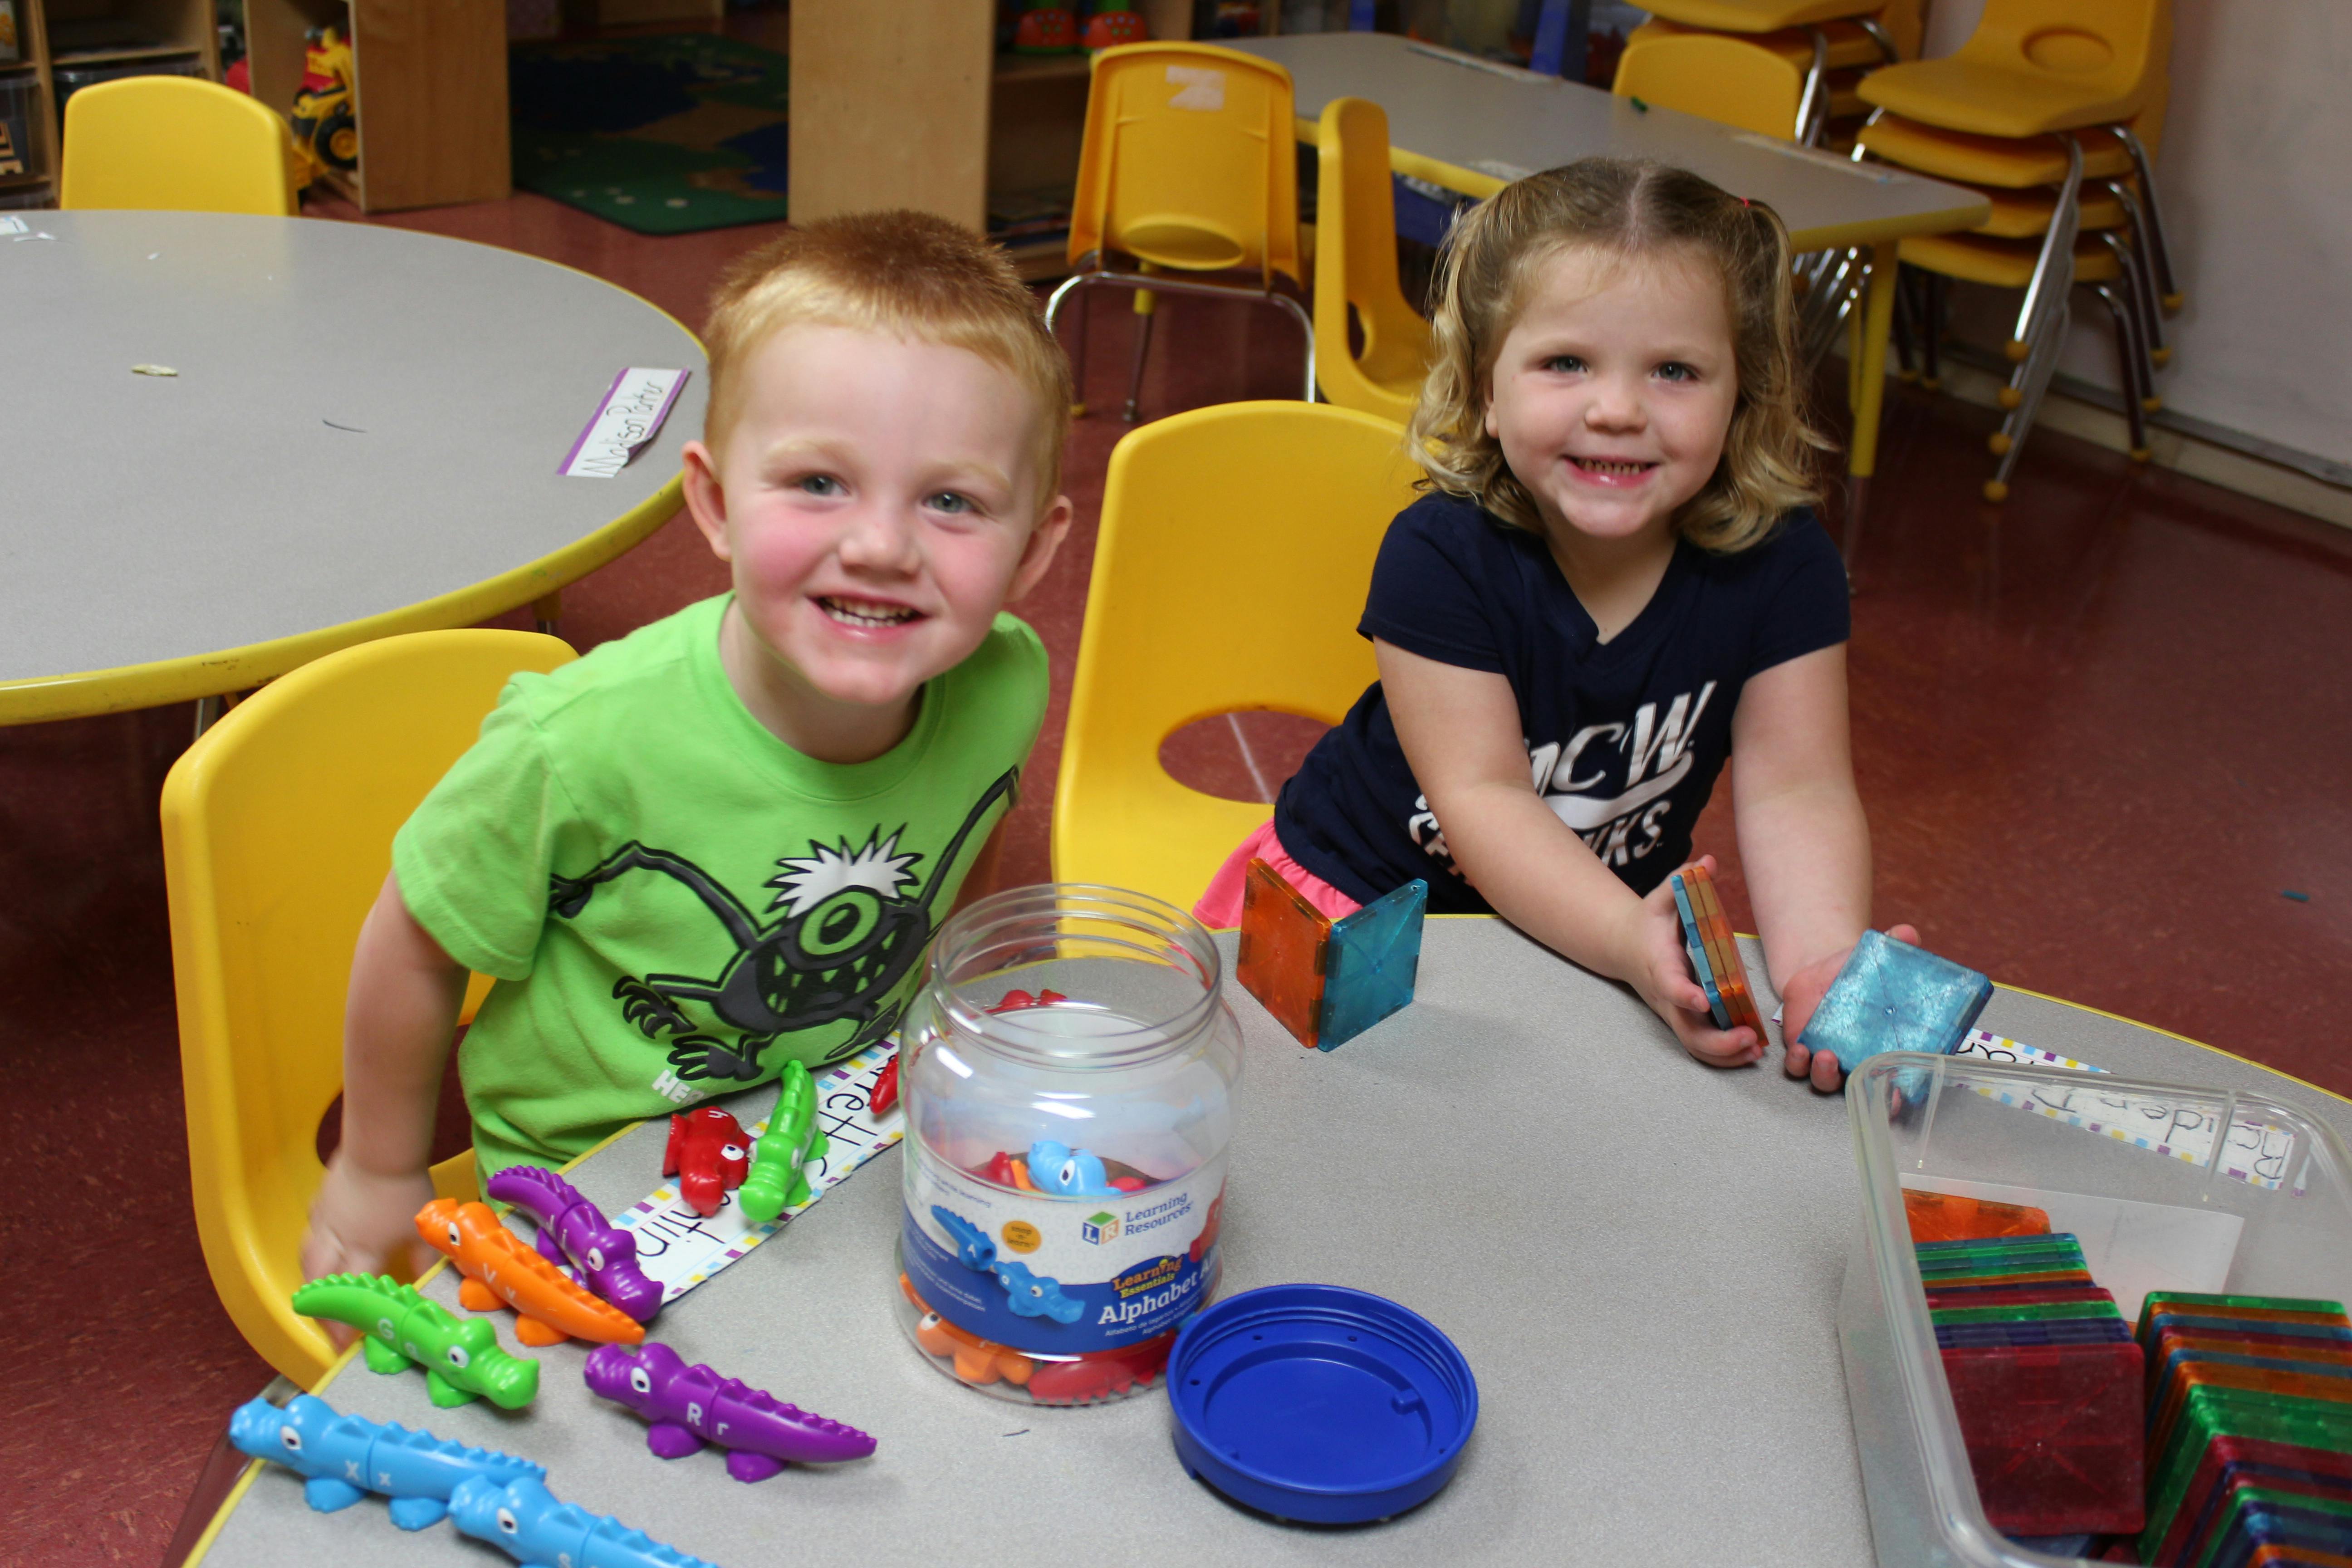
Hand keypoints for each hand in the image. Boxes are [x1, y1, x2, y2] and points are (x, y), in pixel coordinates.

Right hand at [300, 1153, 435, 1344]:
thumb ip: (422, 1259)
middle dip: (321, 1309)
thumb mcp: (419, 1227)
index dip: (346, 1323)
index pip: (351, 1296)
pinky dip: (313, 1249)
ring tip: (319, 1297)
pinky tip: (320, 1251)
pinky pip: (310, 1233)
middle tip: (328, 1325)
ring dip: (312, 1282)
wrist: (379, 1150)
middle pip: (319, 1284)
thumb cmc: (404, 1188)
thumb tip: (428, 1286)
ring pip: (307, 1260)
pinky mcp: (319, 1204)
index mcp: (363, 1251)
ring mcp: (323, 1222)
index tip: (345, 1345)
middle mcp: (336, 1242)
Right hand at [1620, 856, 1760, 1069]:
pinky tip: (1749, 1051)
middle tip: (1747, 1037)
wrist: (1626, 946)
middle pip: (1687, 1030)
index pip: (1670, 984)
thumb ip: (1681, 880)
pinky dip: (1724, 1056)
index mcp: (1660, 965)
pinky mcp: (1685, 1021)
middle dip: (1716, 1041)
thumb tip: (1708, 861)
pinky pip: (1701, 1047)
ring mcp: (1675, 1013)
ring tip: (1754, 1049)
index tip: (1704, 1000)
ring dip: (1724, 1054)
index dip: (1684, 995)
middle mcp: (1667, 996)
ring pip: (1695, 1046)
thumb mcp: (1661, 897)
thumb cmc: (1648, 922)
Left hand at [1778, 922, 1920, 1092]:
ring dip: (1825, 1075)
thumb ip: (1895, 947)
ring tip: (1825, 1056)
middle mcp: (1860, 1059)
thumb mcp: (1877, 959)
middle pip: (1864, 1090)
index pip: (1899, 1078)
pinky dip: (1798, 1062)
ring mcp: (1831, 1058)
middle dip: (1864, 1092)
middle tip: (1862, 1076)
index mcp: (1886, 1045)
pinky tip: (1800, 1049)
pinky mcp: (1803, 1049)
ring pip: (1827, 1082)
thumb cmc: (1858, 970)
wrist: (1822, 968)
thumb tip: (1907, 933)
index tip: (1899, 1094)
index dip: (1900, 1092)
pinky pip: (1798, 1066)